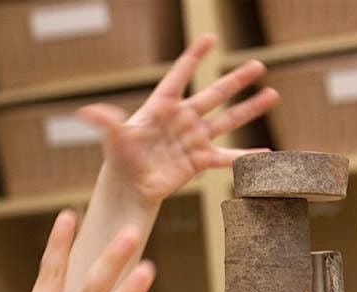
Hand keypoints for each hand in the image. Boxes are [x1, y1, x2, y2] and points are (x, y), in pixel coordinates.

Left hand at [78, 34, 279, 206]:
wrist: (129, 187)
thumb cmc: (120, 159)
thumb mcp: (114, 138)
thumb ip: (106, 122)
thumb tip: (85, 111)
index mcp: (162, 107)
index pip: (179, 77)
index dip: (193, 58)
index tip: (210, 39)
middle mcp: (182, 120)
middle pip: (213, 95)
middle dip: (235, 81)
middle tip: (257, 66)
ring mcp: (193, 139)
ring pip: (226, 121)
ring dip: (248, 109)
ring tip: (271, 95)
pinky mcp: (199, 162)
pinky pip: (225, 157)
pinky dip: (244, 156)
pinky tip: (266, 154)